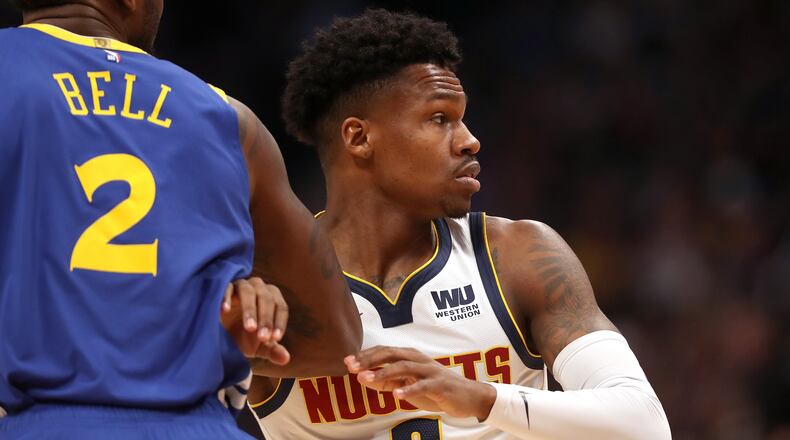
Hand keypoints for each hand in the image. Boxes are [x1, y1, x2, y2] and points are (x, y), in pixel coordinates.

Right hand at [221, 277, 289, 365]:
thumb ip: (272, 350)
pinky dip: (226, 297)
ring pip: (249, 292)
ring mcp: (240, 285)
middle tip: (262, 337)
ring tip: (250, 328)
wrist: (219, 334)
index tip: (275, 339)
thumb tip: (285, 359)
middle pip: (267, 299)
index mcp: (272, 299)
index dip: (279, 322)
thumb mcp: (258, 346)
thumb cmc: (243, 337)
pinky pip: (226, 287)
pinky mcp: (222, 287)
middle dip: (266, 319)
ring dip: (250, 309)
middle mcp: (259, 288)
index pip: (281, 307)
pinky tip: (225, 310)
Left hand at [345, 346, 496, 420]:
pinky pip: (422, 386)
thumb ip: (388, 381)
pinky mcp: (439, 385)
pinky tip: (396, 396)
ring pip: (404, 368)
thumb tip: (363, 378)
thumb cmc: (435, 389)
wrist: (468, 396)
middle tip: (352, 367)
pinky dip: (409, 389)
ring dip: (383, 373)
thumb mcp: (408, 384)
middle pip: (391, 355)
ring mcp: (429, 371)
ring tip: (366, 379)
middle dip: (370, 360)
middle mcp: (419, 359)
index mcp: (410, 356)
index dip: (365, 355)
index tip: (347, 361)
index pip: (384, 351)